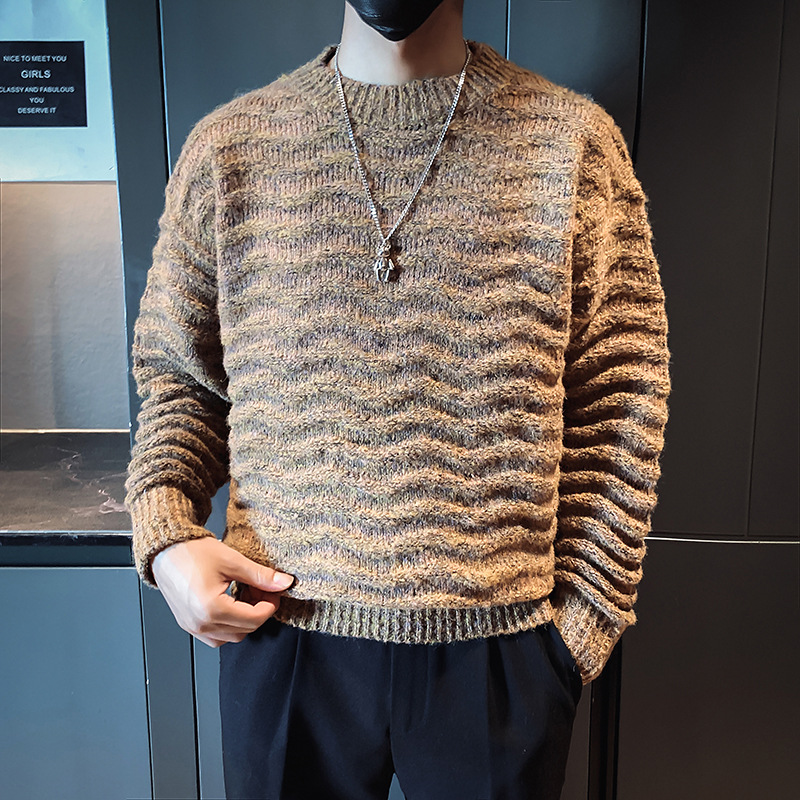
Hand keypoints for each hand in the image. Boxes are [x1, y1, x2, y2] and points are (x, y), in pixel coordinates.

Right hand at [151, 536, 294, 647]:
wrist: (165, 550)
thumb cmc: (191, 552)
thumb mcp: (232, 560)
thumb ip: (260, 576)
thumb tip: (283, 583)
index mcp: (211, 609)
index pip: (254, 619)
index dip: (270, 605)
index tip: (275, 591)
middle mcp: (200, 624)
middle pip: (244, 631)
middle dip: (259, 611)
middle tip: (261, 590)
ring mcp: (192, 627)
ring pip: (231, 637)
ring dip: (244, 620)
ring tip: (245, 595)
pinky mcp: (188, 625)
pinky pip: (216, 636)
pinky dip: (229, 624)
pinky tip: (232, 602)